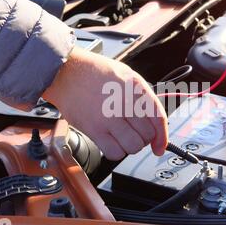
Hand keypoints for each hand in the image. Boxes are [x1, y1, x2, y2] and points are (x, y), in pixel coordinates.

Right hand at [43, 46, 167, 160]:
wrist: (63, 72)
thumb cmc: (93, 72)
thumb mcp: (125, 74)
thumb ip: (141, 95)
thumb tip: (153, 120)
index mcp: (135, 87)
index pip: (158, 117)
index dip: (162, 136)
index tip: (159, 145)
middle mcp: (124, 102)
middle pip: (147, 135)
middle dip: (143, 138)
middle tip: (133, 132)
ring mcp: (109, 117)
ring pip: (133, 146)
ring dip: (130, 145)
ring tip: (121, 136)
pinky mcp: (94, 129)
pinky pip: (115, 152)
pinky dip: (115, 151)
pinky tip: (110, 141)